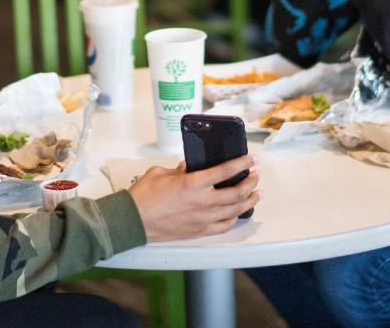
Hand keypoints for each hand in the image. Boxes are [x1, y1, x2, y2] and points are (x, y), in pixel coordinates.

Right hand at [129, 156, 259, 241]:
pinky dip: (234, 218)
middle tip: (255, 176)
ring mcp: (202, 218)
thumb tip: (188, 168)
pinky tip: (237, 213)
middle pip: (236, 192)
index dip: (242, 163)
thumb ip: (179, 170)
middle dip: (250, 182)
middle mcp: (202, 202)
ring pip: (235, 210)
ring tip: (256, 194)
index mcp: (194, 183)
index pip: (226, 171)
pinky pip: (224, 226)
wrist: (133, 221)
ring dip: (248, 201)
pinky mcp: (199, 231)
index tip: (252, 159)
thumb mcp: (161, 173)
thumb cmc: (144, 196)